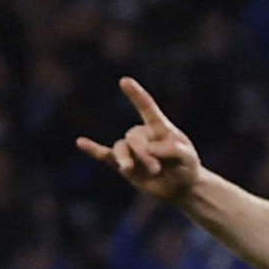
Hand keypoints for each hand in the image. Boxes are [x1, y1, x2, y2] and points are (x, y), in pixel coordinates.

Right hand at [76, 77, 203, 201]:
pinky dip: (93, 149)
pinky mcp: (124, 165)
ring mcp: (132, 150)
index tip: (124, 81)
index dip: (136, 95)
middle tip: (156, 169)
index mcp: (160, 127)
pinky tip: (80, 142)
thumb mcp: (188, 158)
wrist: (180, 187)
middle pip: (133, 135)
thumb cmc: (187, 168)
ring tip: (130, 170)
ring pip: (121, 147)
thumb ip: (172, 150)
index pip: (146, 108)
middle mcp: (144, 135)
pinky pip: (105, 155)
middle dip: (143, 153)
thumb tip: (148, 149)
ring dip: (126, 159)